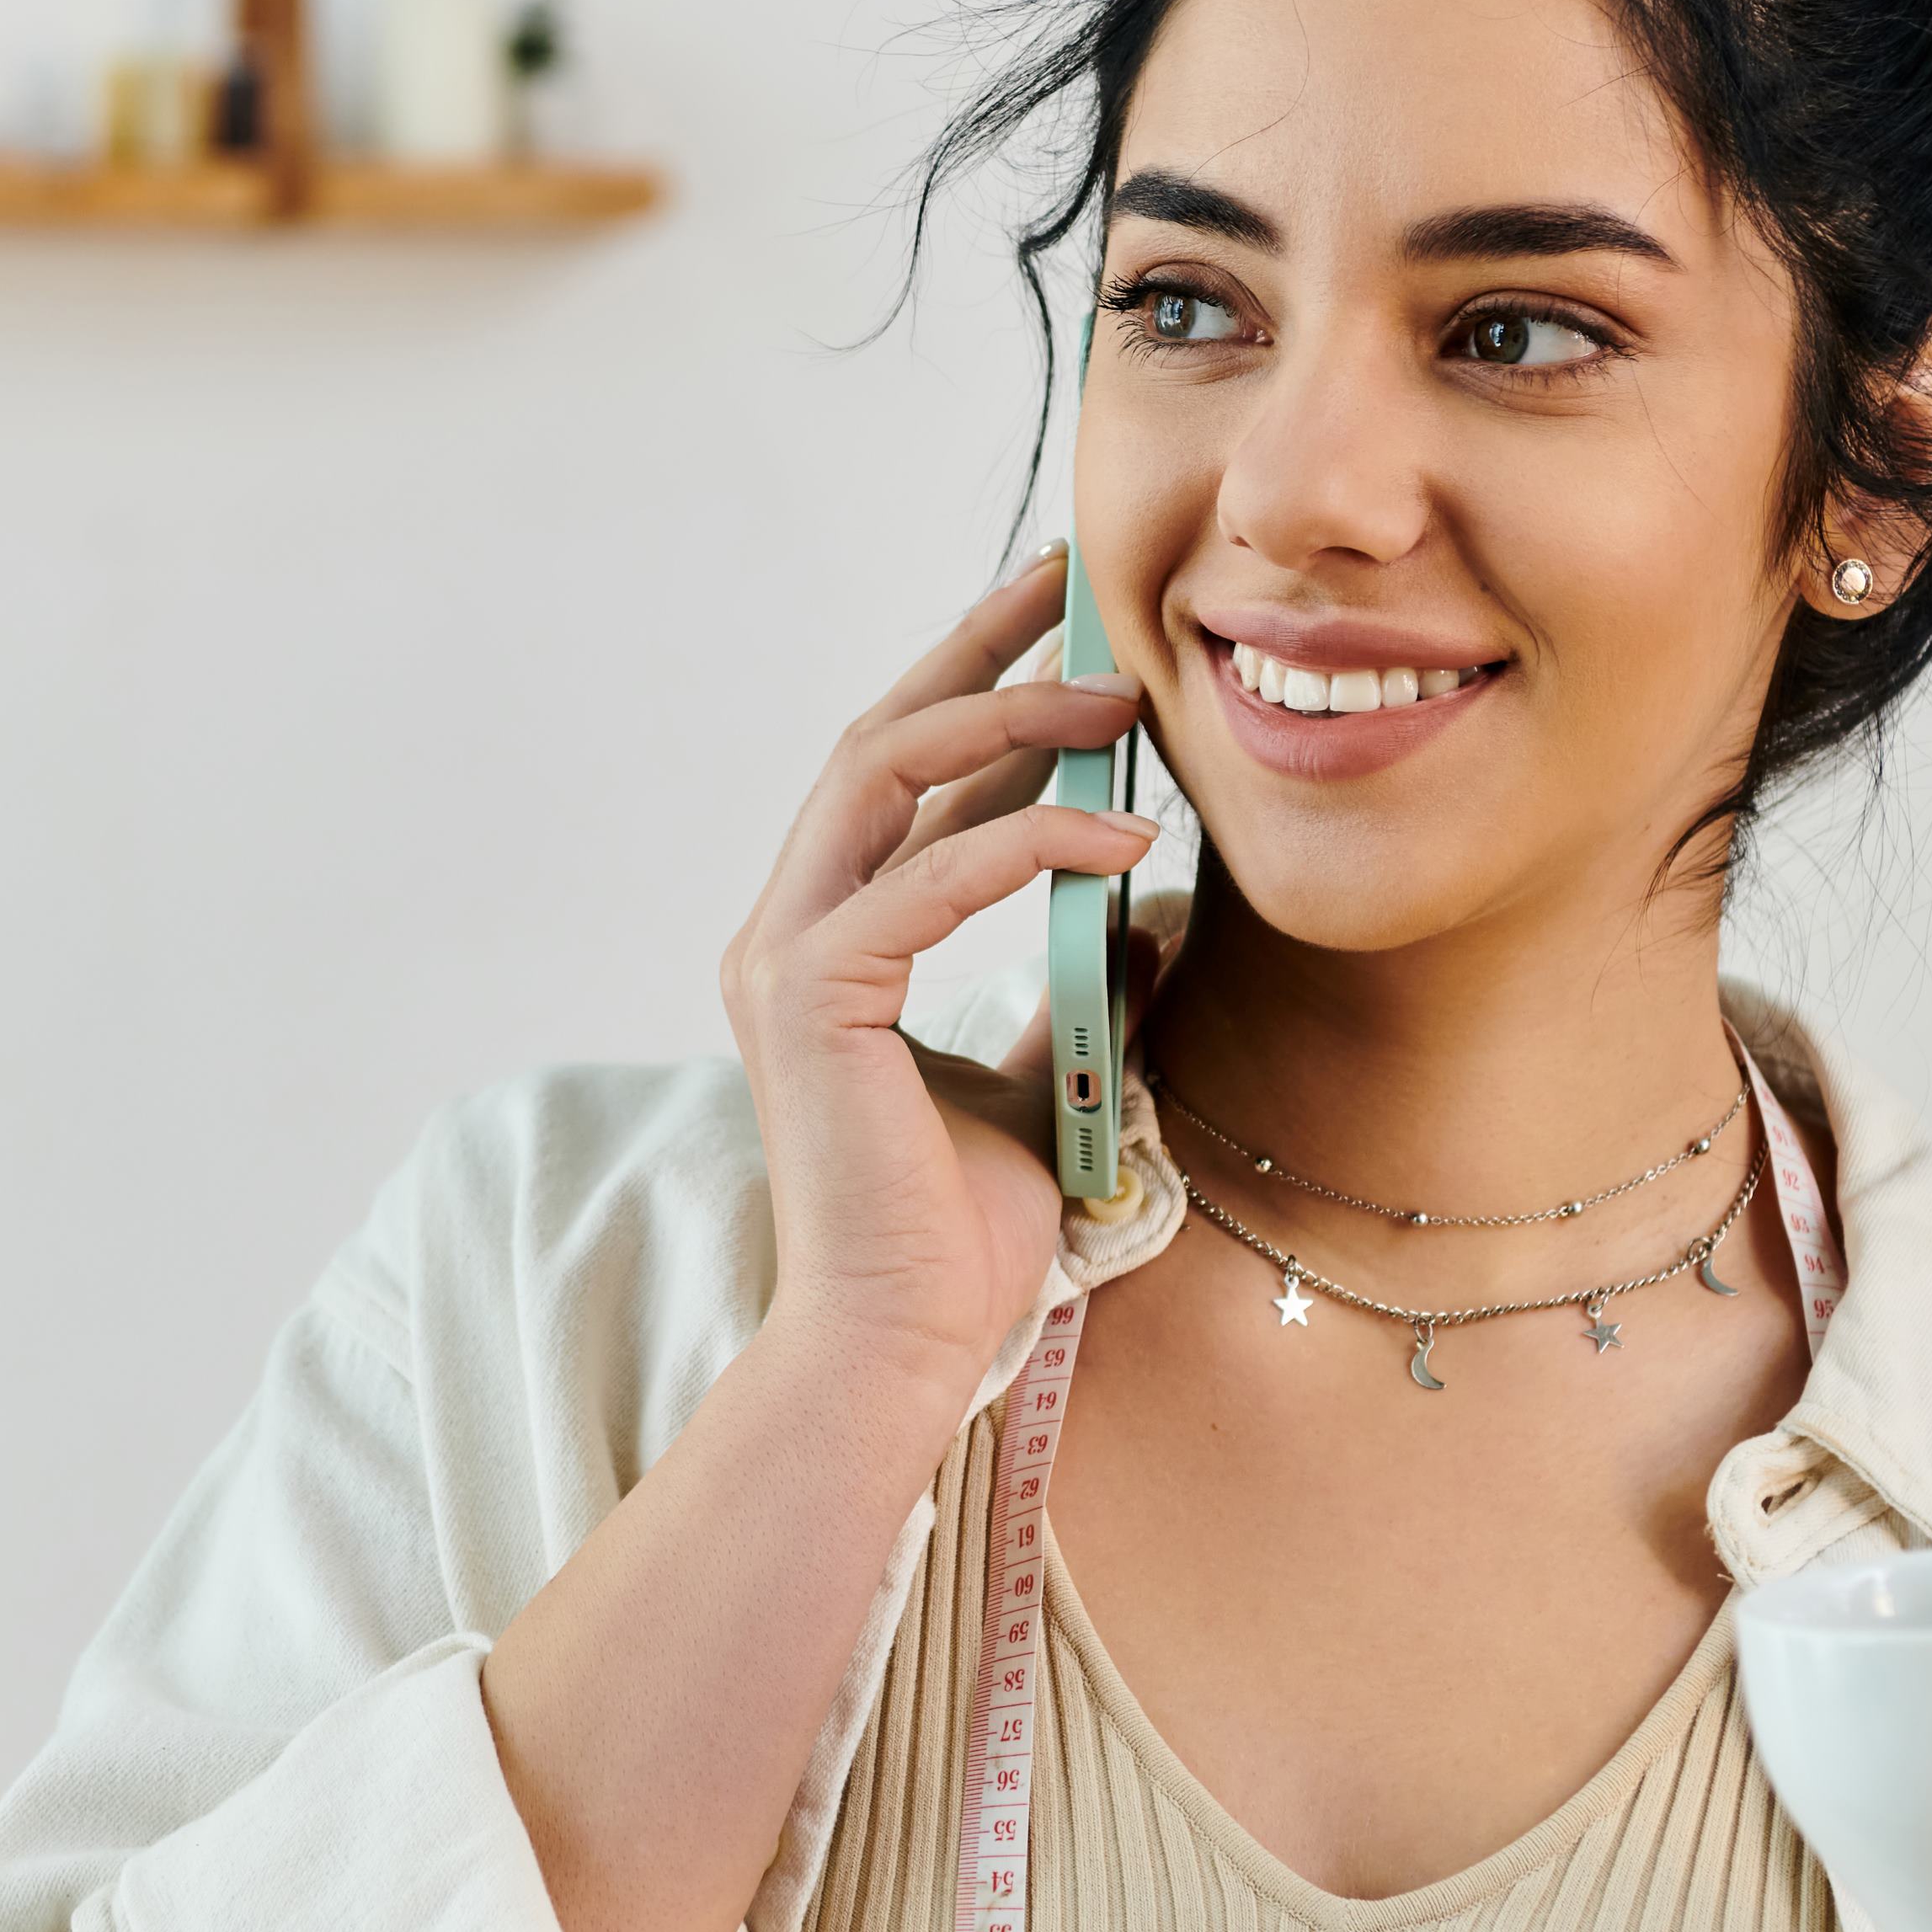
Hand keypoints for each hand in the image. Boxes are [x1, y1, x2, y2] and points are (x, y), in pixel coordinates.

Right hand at [719, 549, 1156, 1420]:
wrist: (902, 1346)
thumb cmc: (959, 1237)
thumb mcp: (1044, 1074)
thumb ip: (1077, 985)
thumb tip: (1146, 909)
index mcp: (825, 942)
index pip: (900, 776)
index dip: (976, 686)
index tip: (1059, 621)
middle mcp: (787, 931)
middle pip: (880, 739)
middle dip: (981, 653)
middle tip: (1072, 585)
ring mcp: (785, 956)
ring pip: (888, 775)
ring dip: (1009, 721)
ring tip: (1119, 700)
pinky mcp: (813, 996)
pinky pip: (933, 876)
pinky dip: (1031, 840)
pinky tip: (1123, 838)